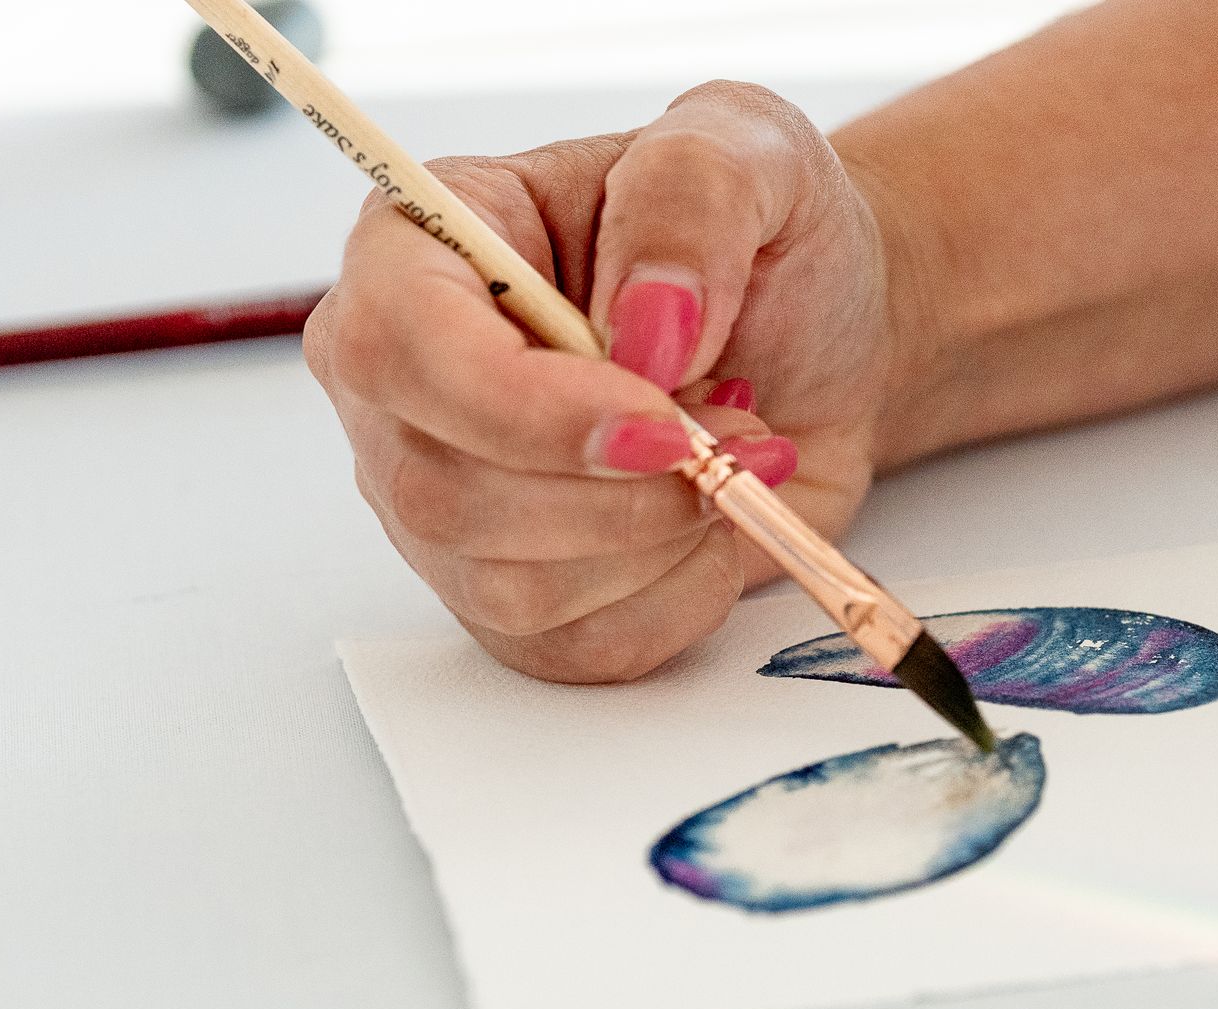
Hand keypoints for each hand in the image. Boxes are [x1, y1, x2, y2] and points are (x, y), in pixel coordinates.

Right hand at [305, 82, 917, 681]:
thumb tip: (648, 322)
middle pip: (444, 495)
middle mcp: (406, 387)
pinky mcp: (513, 596)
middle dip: (621, 492)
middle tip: (734, 429)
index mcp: (420, 251)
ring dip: (660, 542)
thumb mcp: (747, 150)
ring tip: (729, 459)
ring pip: (511, 588)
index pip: (402, 350)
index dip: (528, 409)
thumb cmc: (759, 243)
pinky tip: (708, 528)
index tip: (663, 419)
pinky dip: (675, 600)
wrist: (815, 342)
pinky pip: (574, 650)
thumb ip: (692, 196)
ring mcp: (445, 503)